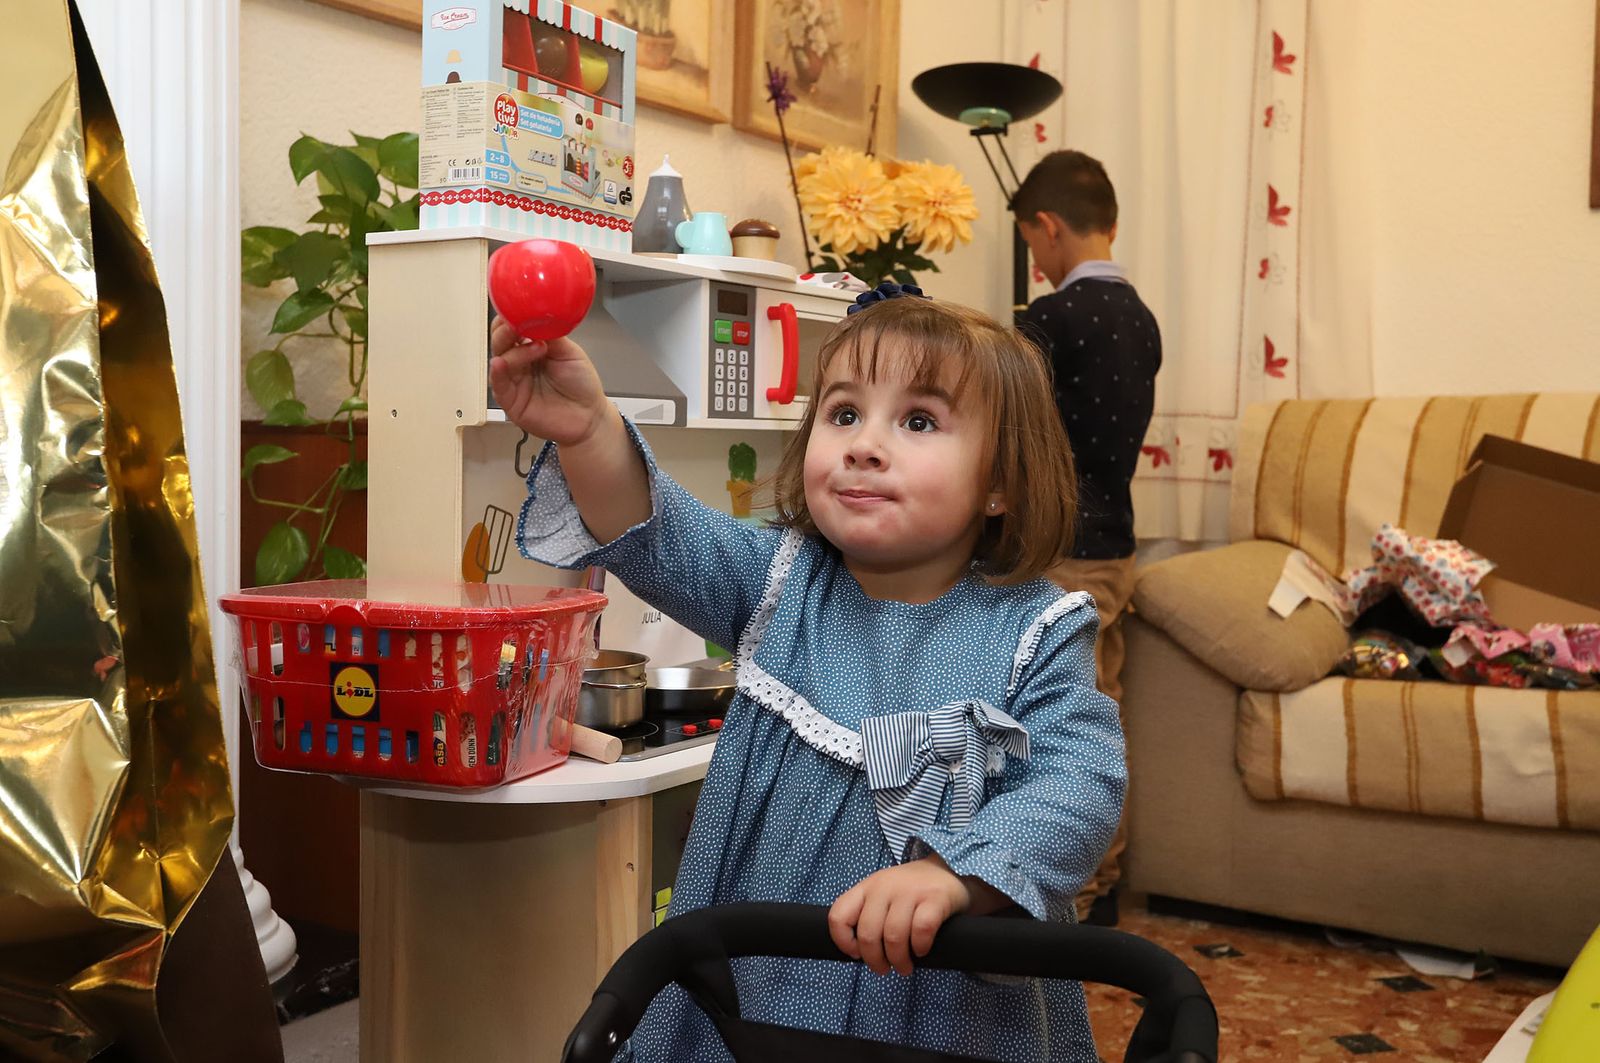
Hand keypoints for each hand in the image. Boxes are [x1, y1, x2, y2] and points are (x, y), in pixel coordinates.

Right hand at [489, 315, 609, 446]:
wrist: (590, 416)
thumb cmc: (581, 385)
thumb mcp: (569, 352)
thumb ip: (550, 334)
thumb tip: (536, 316)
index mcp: (532, 347)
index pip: (513, 328)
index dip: (512, 318)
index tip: (517, 309)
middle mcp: (520, 363)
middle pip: (501, 341)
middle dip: (506, 331)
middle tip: (517, 325)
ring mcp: (514, 381)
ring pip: (499, 360)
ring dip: (512, 351)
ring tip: (535, 348)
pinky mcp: (511, 401)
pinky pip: (498, 385)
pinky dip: (498, 373)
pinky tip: (501, 364)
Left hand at [828, 856, 970, 976]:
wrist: (950, 869)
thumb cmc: (911, 891)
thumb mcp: (882, 894)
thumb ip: (868, 914)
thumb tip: (858, 953)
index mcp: (867, 887)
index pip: (839, 915)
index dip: (843, 941)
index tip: (856, 954)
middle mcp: (885, 886)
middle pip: (868, 934)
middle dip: (875, 961)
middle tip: (885, 969)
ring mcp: (911, 891)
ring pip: (893, 936)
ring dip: (898, 960)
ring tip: (905, 967)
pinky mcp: (935, 898)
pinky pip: (922, 930)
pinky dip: (920, 947)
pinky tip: (922, 950)